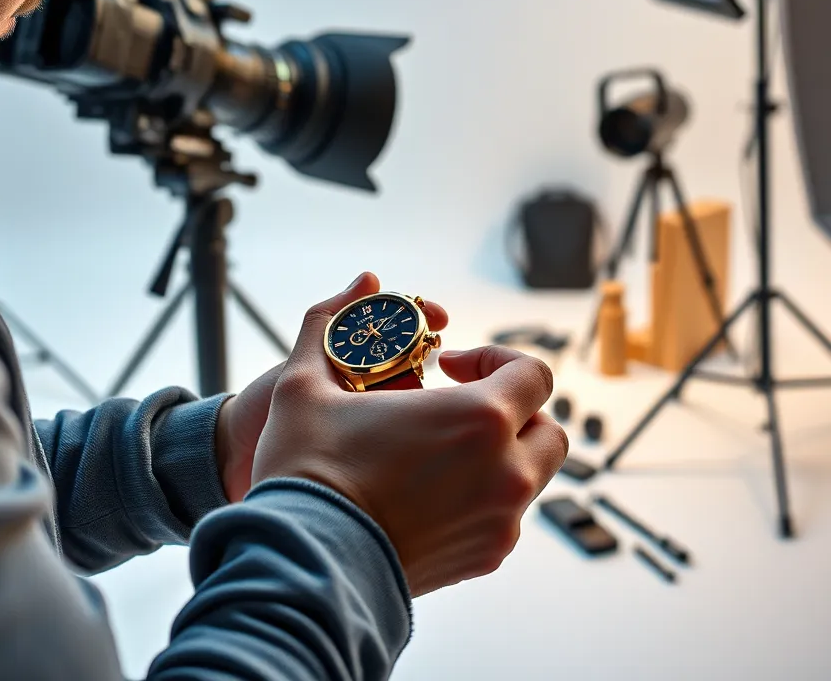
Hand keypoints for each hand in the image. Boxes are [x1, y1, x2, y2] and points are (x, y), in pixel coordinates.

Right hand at [251, 272, 567, 596]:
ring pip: (532, 473)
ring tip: (442, 450)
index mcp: (480, 420)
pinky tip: (430, 491)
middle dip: (510, 408)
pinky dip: (484, 495)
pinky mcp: (485, 558)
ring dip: (501, 452)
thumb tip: (360, 280)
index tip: (452, 366)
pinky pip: (506, 515)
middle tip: (457, 405)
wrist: (304, 567)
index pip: (535, 373)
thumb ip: (330, 321)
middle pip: (547, 426)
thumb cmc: (308, 471)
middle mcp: (506, 472)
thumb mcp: (302, 384)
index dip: (497, 359)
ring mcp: (500, 521)